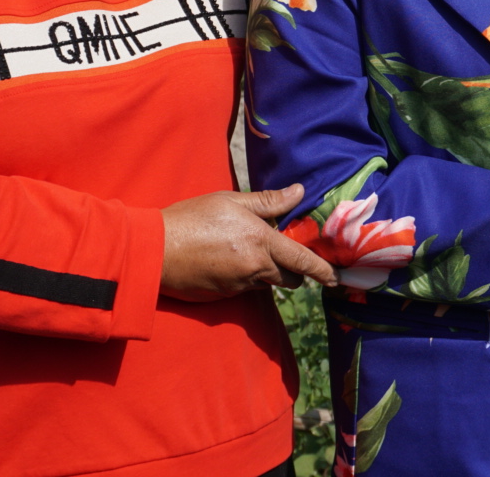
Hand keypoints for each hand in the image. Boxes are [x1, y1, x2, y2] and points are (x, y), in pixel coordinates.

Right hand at [160, 184, 338, 300]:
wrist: (154, 250)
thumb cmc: (192, 218)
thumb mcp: (231, 200)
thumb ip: (268, 201)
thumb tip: (298, 192)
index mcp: (260, 242)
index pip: (301, 260)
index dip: (321, 270)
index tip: (335, 278)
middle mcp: (254, 268)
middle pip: (289, 278)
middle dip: (293, 271)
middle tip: (282, 255)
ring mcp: (238, 286)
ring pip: (265, 283)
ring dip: (266, 272)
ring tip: (243, 251)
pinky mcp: (223, 297)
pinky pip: (244, 289)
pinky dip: (243, 277)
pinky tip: (224, 261)